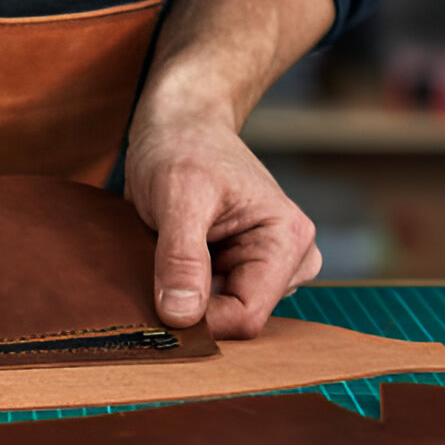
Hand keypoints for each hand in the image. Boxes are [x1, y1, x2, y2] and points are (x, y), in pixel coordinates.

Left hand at [124, 109, 321, 339]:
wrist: (180, 123)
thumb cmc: (183, 146)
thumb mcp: (177, 196)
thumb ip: (181, 257)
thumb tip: (182, 317)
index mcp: (287, 239)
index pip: (247, 315)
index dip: (201, 321)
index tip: (156, 303)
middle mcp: (289, 258)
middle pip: (236, 318)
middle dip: (193, 305)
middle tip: (154, 267)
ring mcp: (267, 265)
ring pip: (221, 313)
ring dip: (186, 295)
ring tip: (164, 251)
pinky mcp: (242, 267)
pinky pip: (211, 300)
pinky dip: (184, 288)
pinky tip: (169, 257)